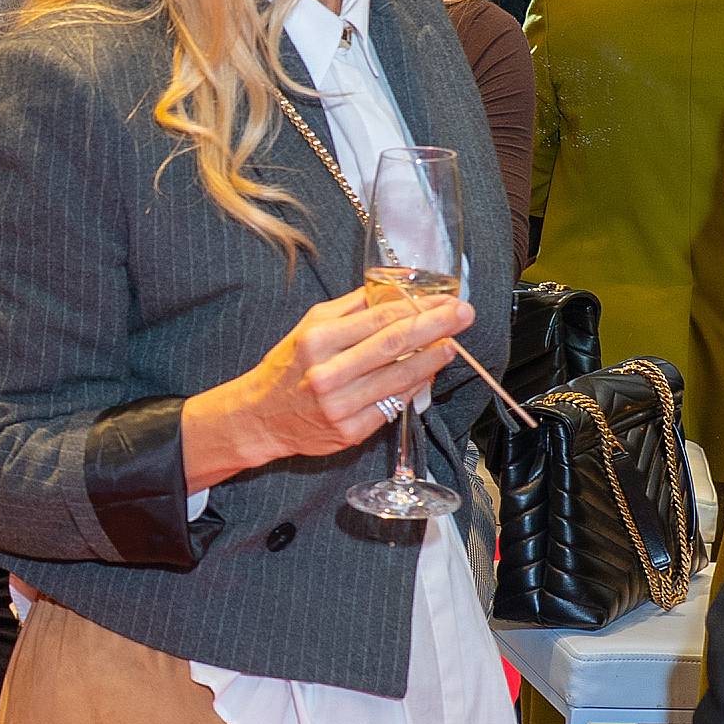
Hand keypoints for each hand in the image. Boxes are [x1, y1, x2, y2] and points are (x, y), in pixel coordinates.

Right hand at [183, 287, 468, 486]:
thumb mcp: (308, 327)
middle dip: (435, 327)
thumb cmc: (288, 367)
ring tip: (452, 344)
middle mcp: (328, 374)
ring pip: (399, 379)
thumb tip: (393, 291)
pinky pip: (393, 406)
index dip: (417, 308)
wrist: (261, 418)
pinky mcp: (350, 432)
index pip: (378, 319)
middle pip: (394, 345)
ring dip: (432, 360)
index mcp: (317, 341)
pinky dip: (413, 387)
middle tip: (463, 315)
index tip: (444, 300)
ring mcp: (341, 406)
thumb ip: (350, 309)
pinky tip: (426, 373)